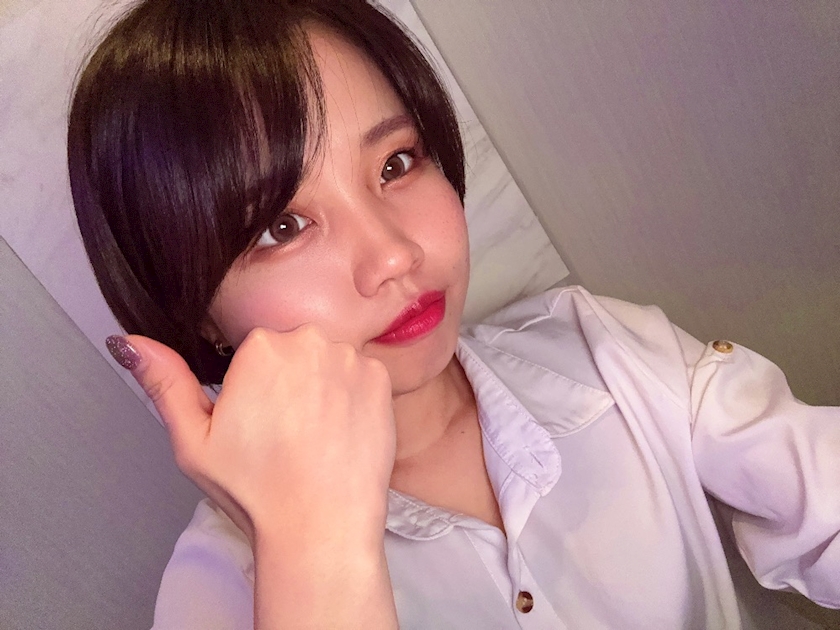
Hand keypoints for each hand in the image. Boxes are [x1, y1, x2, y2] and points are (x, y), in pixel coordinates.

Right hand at [113, 324, 396, 547]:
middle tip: (283, 431)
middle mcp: (311, 341)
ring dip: (322, 387)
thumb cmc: (256, 489)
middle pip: (294, 351)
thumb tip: (130, 343)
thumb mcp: (193, 439)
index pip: (256, 349)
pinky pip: (361, 377)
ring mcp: (352, 360)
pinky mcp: (381, 381)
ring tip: (312, 435)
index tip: (257, 419)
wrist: (321, 526)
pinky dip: (352, 399)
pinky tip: (339, 433)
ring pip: (329, 362)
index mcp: (263, 347)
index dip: (254, 386)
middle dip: (288, 381)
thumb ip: (165, 382)